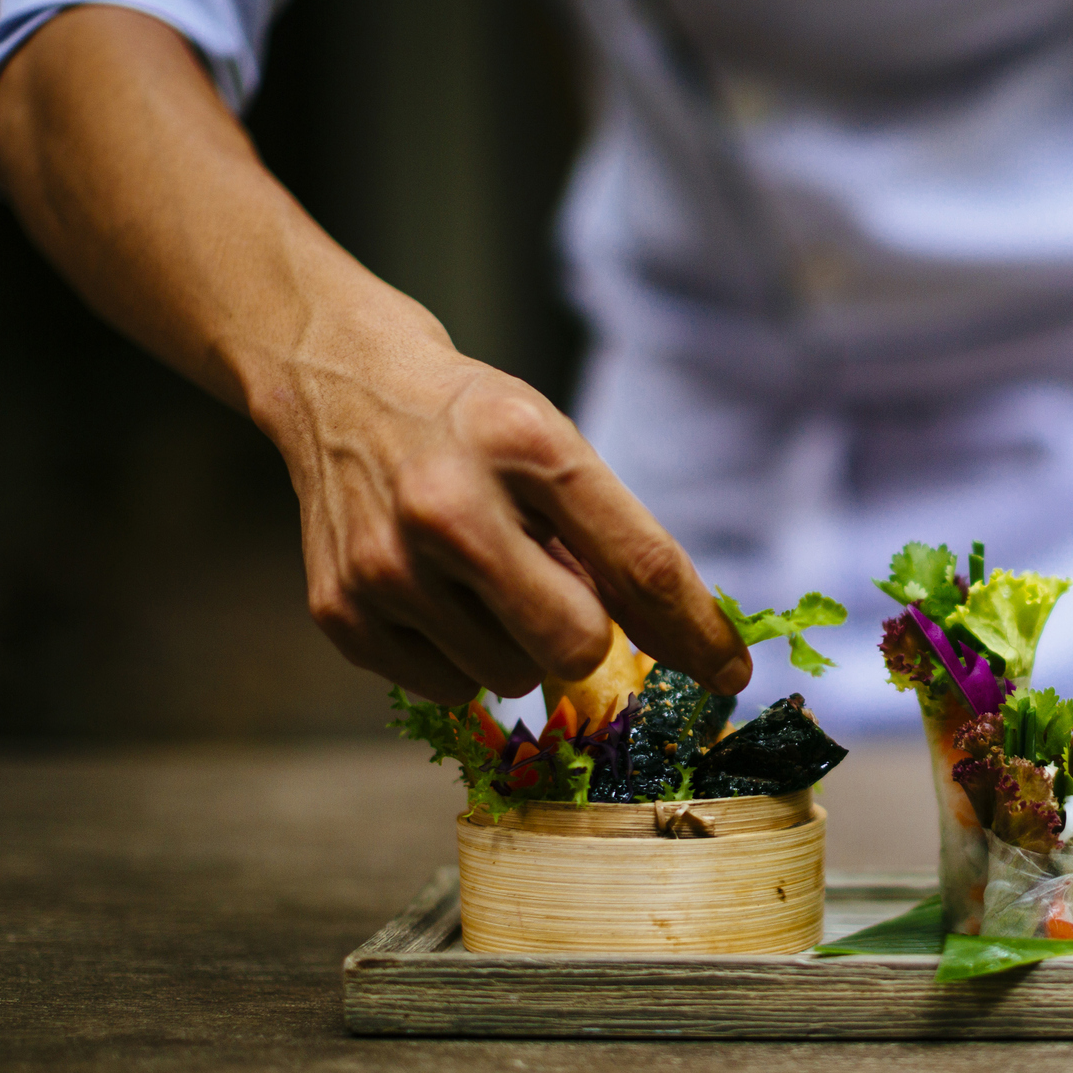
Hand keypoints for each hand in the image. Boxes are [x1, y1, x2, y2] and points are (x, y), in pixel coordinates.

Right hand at [259, 289, 749, 703]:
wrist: (340, 383)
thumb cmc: (472, 423)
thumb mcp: (553, 445)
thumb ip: (613, 539)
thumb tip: (683, 648)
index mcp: (525, 445)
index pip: (640, 564)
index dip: (696, 631)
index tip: (732, 672)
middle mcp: (447, 506)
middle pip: (576, 645)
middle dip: (584, 634)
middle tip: (551, 585)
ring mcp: (385, 565)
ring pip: (510, 677)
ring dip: (515, 642)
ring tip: (478, 574)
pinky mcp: (340, 613)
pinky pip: (449, 689)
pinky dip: (459, 655)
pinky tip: (432, 589)